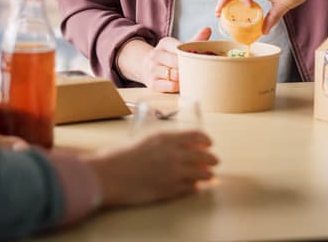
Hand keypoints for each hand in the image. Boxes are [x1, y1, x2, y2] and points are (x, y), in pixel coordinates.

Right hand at [88, 130, 217, 206]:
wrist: (112, 174)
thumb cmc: (124, 154)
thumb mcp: (147, 137)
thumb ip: (166, 139)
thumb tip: (181, 143)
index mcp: (168, 138)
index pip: (197, 136)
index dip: (206, 140)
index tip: (209, 143)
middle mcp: (175, 154)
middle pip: (204, 156)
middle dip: (211, 158)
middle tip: (214, 160)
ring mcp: (174, 174)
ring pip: (201, 174)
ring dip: (207, 174)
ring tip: (209, 175)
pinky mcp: (170, 191)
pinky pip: (190, 189)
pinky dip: (195, 187)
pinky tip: (195, 186)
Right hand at [138, 27, 211, 91]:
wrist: (147, 65)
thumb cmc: (168, 56)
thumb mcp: (178, 45)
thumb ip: (194, 40)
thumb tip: (208, 30)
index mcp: (165, 43)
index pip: (179, 48)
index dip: (190, 55)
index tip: (200, 59)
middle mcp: (156, 55)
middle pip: (175, 61)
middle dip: (188, 67)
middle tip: (199, 71)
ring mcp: (152, 69)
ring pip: (172, 74)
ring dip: (183, 78)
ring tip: (191, 78)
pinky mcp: (152, 83)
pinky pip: (168, 86)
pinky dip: (177, 87)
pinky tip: (182, 85)